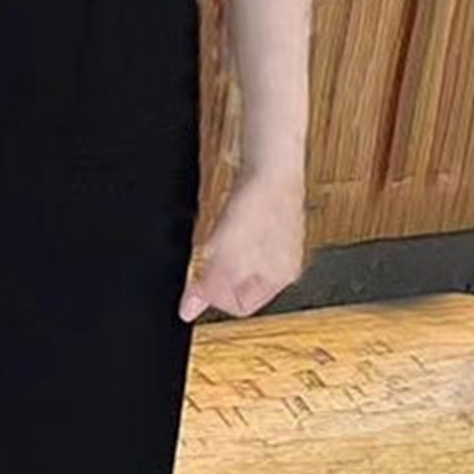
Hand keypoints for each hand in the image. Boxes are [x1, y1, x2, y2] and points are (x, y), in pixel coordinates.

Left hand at [178, 166, 306, 320]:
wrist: (269, 162)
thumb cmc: (259, 208)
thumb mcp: (227, 256)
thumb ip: (208, 286)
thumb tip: (188, 311)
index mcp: (282, 277)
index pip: (242, 305)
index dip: (215, 299)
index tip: (197, 285)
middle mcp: (285, 260)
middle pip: (241, 282)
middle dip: (218, 274)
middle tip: (203, 258)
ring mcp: (279, 237)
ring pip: (240, 258)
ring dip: (221, 253)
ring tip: (213, 238)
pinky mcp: (268, 215)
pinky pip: (243, 234)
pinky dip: (228, 231)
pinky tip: (223, 220)